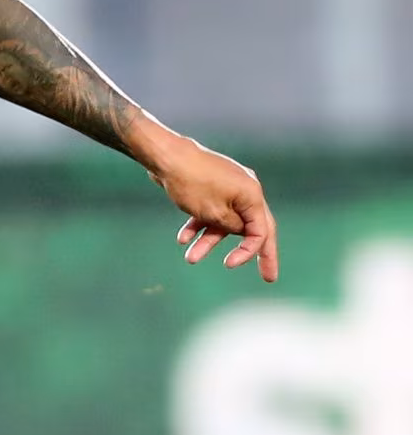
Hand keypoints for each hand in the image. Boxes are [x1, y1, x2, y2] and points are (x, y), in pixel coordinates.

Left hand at [141, 126, 277, 280]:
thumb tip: (241, 232)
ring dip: (208, 241)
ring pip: (224, 222)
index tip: (230, 265)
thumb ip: (231, 226)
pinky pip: (210, 212)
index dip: (250, 252)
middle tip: (268, 278)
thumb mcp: (213, 213)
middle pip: (253, 228)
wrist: (166, 156)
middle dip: (253, 253)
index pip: (262, 230)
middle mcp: (245, 190)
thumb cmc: (191, 183)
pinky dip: (197, 225)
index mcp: (252, 195)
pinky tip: (182, 239)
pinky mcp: (211, 188)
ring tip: (190, 258)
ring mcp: (228, 188)